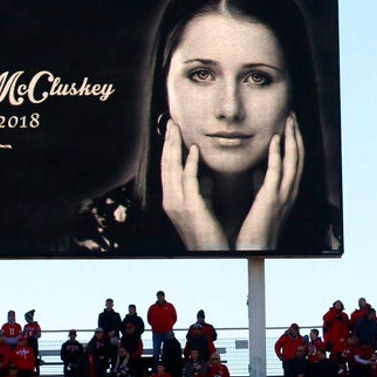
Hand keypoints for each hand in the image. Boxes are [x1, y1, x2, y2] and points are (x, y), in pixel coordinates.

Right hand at [160, 120, 227, 249]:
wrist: (210, 255)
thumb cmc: (208, 234)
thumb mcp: (202, 208)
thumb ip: (201, 192)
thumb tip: (205, 176)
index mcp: (173, 199)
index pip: (168, 168)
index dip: (170, 148)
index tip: (173, 131)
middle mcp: (171, 200)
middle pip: (166, 164)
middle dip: (168, 142)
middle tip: (172, 122)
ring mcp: (178, 204)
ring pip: (173, 169)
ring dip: (175, 147)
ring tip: (177, 129)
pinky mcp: (191, 208)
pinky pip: (188, 181)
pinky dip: (189, 163)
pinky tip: (193, 149)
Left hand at [236, 113, 303, 250]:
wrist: (255, 248)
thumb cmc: (256, 227)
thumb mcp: (261, 201)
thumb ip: (262, 185)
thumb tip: (258, 171)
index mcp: (288, 191)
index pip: (295, 160)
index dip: (294, 140)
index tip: (290, 123)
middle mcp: (290, 191)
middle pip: (298, 156)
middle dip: (296, 133)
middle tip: (292, 114)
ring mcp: (283, 194)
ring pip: (292, 160)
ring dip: (291, 138)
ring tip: (288, 119)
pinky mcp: (271, 198)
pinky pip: (276, 171)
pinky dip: (277, 153)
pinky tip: (275, 138)